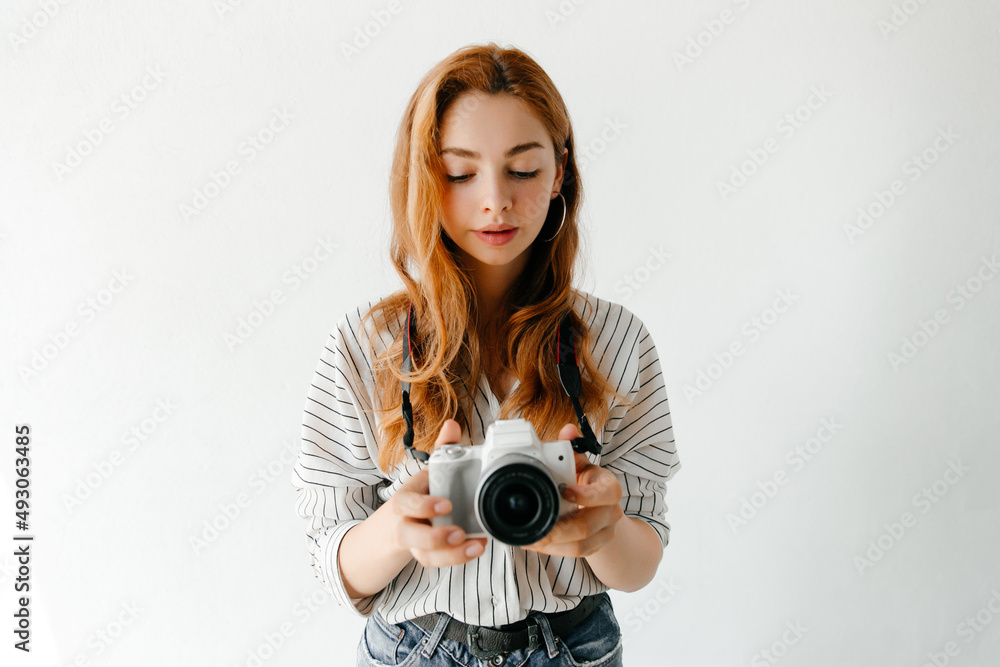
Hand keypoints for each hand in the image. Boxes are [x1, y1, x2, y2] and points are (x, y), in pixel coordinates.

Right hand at [388, 419, 487, 567]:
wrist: (399, 523)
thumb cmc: (421, 493)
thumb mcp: (430, 471)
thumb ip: (443, 449)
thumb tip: (452, 425)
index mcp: (406, 499)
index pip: (407, 503)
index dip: (424, 506)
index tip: (446, 505)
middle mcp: (406, 523)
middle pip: (410, 535)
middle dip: (434, 537)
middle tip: (458, 533)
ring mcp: (415, 543)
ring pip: (425, 555)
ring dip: (450, 555)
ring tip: (474, 546)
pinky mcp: (426, 555)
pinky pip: (437, 562)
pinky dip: (457, 558)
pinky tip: (476, 548)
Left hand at [522, 423, 624, 557]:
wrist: (604, 510)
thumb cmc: (588, 483)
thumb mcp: (582, 464)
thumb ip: (573, 448)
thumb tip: (568, 430)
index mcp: (609, 488)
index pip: (607, 493)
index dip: (587, 495)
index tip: (565, 491)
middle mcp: (611, 512)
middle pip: (588, 526)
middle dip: (559, 528)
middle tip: (536, 525)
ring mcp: (604, 533)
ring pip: (580, 546)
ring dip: (552, 544)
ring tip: (530, 538)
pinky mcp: (594, 548)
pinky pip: (574, 554)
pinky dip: (552, 551)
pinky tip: (535, 544)